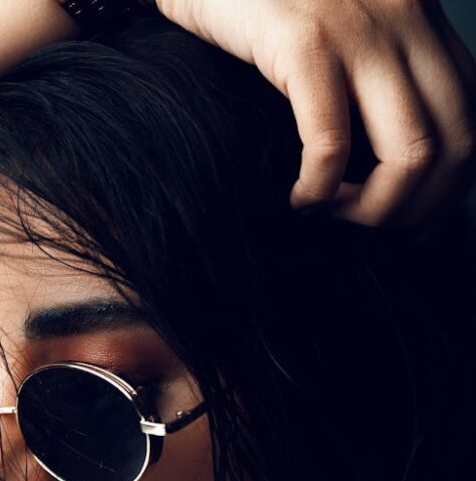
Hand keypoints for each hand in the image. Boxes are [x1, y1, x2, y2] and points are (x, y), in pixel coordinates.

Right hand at [156, 0, 475, 224]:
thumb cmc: (259, 8)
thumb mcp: (335, 34)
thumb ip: (369, 79)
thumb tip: (382, 165)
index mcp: (418, 20)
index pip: (471, 119)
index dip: (451, 188)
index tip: (411, 224)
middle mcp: (404, 19)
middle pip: (455, 144)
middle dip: (417, 210)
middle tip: (368, 227)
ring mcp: (358, 29)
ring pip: (411, 153)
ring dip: (373, 210)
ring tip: (332, 214)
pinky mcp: (304, 40)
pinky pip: (332, 144)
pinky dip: (318, 190)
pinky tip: (297, 198)